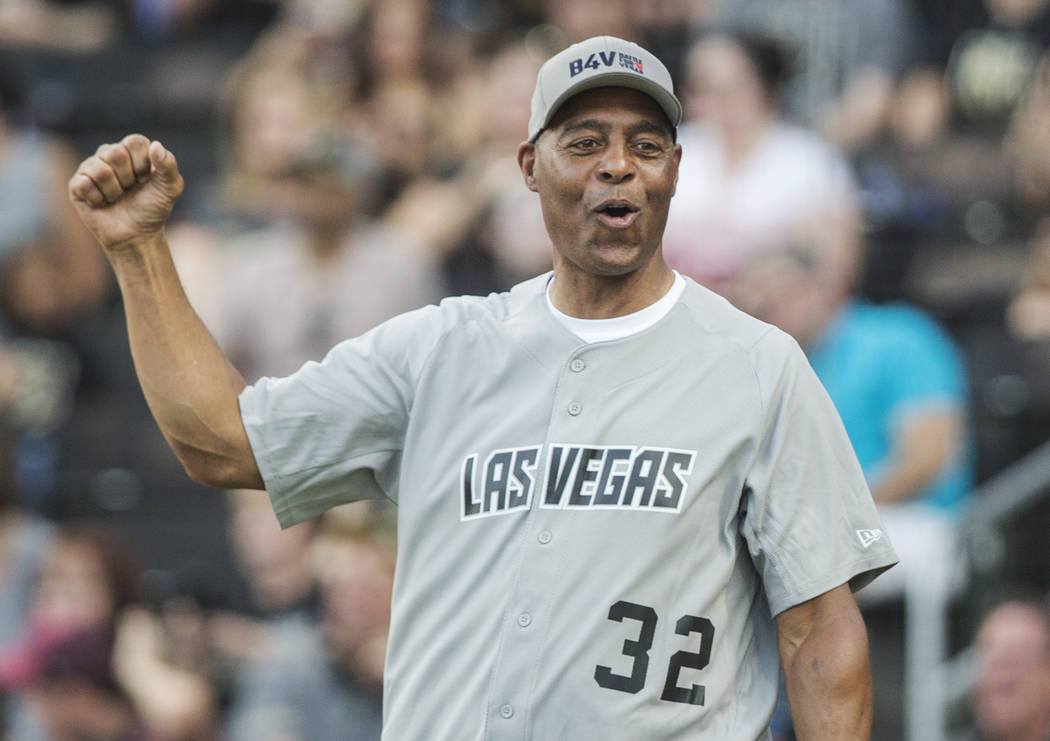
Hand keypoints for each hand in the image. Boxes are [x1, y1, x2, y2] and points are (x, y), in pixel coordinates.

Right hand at [68, 134, 184, 250]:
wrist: (136, 234)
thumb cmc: (153, 208)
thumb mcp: (170, 189)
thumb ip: (169, 166)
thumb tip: (156, 145)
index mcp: (132, 150)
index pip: (134, 142)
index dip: (142, 164)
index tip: (145, 179)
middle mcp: (109, 154)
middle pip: (115, 153)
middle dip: (128, 178)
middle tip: (130, 189)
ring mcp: (90, 167)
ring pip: (100, 170)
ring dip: (114, 191)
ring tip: (116, 197)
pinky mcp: (76, 184)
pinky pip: (84, 184)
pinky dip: (98, 199)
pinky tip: (102, 203)